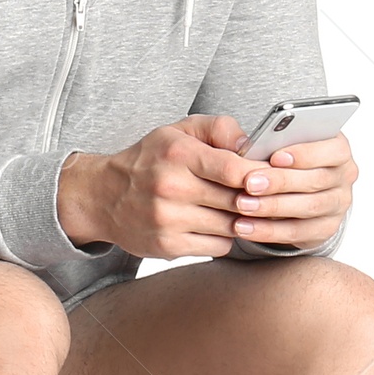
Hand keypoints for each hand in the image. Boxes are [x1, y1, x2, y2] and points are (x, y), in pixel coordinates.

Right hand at [57, 115, 353, 258]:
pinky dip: (223, 238)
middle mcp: (171, 186)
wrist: (102, 196)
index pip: (235, 168)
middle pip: (237, 200)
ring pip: (231, 226)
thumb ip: (219, 128)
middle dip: (254, 199)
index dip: (261, 176)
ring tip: (238, 209)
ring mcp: (168, 218)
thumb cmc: (149, 160)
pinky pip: (217, 246)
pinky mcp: (167, 245)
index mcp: (178, 152)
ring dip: (241, 220)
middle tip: (264, 196)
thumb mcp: (179, 131)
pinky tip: (215, 226)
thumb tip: (252, 144)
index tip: (271, 176)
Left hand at [229, 130, 355, 251]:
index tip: (275, 157)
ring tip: (243, 206)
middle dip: (280, 181)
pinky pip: (298, 232)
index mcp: (336, 146)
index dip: (305, 153)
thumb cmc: (280, 157)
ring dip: (273, 207)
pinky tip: (246, 227)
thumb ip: (254, 138)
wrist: (289, 189)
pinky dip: (269, 230)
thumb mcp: (268, 140)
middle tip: (250, 183)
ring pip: (308, 207)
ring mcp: (337, 203)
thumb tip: (238, 144)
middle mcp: (342, 175)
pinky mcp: (325, 228)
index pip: (333, 149)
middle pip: (316, 179)